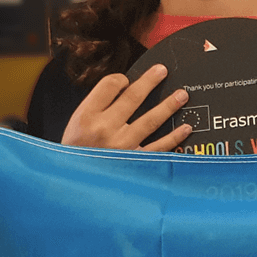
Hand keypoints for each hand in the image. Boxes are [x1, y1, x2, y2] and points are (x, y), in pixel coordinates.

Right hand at [61, 64, 192, 150]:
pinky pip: (159, 147)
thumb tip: (124, 89)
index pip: (110, 85)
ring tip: (182, 95)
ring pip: (151, 120)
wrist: (71, 185)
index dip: (122, 79)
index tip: (127, 80)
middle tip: (163, 71)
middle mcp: (105, 129)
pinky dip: (174, 137)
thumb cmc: (75, 153)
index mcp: (87, 116)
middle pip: (133, 97)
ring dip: (169, 105)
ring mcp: (122, 146)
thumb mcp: (75, 125)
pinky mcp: (135, 162)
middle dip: (151, 81)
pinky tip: (185, 128)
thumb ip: (97, 107)